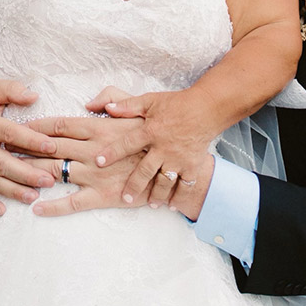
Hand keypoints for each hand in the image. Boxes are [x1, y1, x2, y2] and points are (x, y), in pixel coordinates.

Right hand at [0, 81, 57, 215]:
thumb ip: (12, 90)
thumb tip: (33, 96)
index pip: (9, 133)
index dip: (31, 140)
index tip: (51, 146)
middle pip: (1, 162)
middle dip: (26, 173)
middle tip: (48, 180)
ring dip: (12, 190)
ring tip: (33, 197)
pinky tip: (1, 209)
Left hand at [30, 85, 215, 213]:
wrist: (184, 168)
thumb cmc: (165, 133)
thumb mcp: (143, 106)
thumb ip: (116, 100)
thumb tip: (94, 100)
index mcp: (102, 128)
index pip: (61, 124)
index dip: (35, 125)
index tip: (13, 124)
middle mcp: (96, 150)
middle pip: (51, 148)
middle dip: (23, 148)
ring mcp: (99, 175)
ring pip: (58, 174)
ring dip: (32, 175)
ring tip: (7, 176)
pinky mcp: (106, 196)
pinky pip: (74, 203)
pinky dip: (54, 207)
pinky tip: (35, 209)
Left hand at [90, 86, 216, 207]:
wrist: (207, 108)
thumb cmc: (177, 104)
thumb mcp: (150, 101)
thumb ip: (127, 105)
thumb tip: (104, 106)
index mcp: (151, 131)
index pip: (127, 143)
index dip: (112, 152)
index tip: (99, 162)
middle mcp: (163, 148)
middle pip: (145, 170)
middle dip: (134, 185)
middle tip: (125, 197)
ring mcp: (179, 159)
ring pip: (165, 181)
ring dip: (157, 195)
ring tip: (150, 204)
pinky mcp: (193, 165)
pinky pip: (186, 184)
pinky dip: (180, 196)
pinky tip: (173, 205)